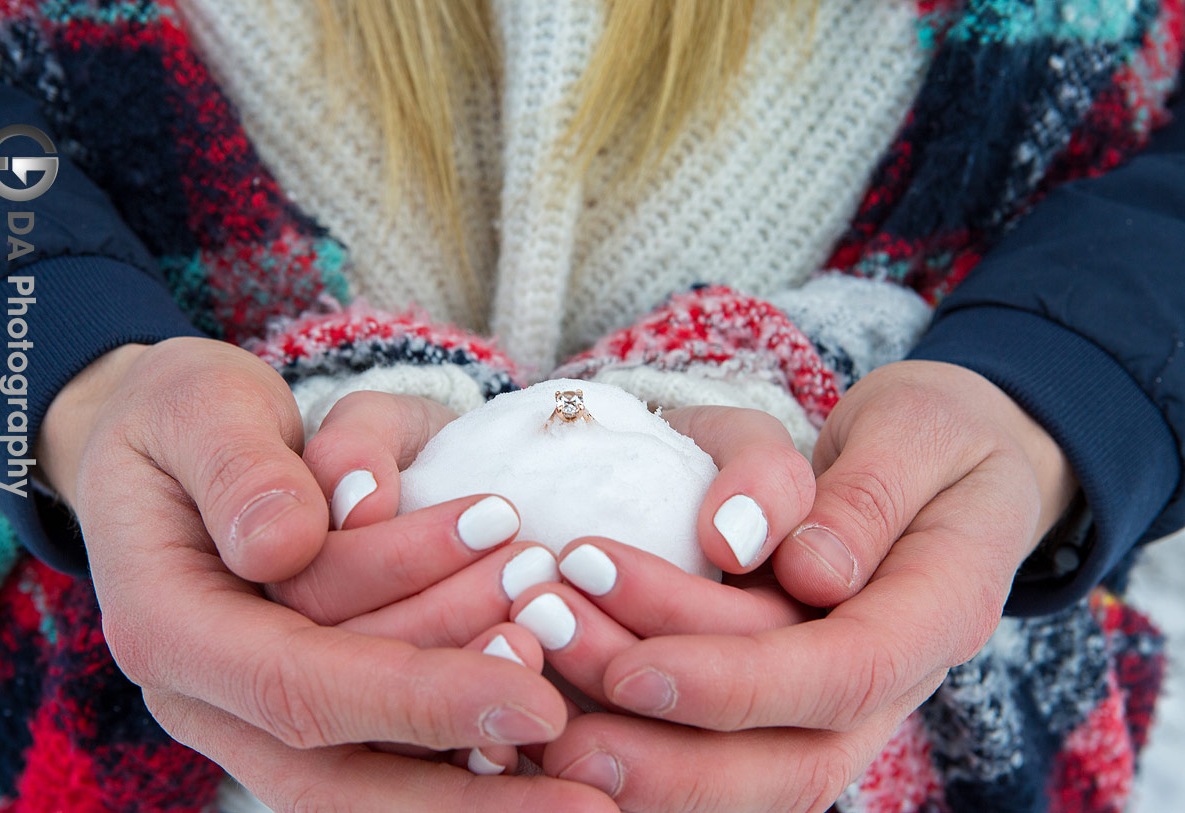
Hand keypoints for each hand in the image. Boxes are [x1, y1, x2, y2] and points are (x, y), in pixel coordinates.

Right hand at [39, 338, 613, 811]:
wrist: (174, 446)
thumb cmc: (190, 415)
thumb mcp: (199, 404)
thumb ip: (238, 468)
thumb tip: (287, 545)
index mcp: (166, 625)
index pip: (296, 684)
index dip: (416, 699)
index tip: (534, 700)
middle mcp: (206, 692)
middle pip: (338, 770)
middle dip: (462, 744)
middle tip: (568, 696)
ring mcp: (253, 710)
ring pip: (369, 769)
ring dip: (472, 730)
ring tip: (558, 643)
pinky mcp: (306, 704)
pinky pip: (386, 751)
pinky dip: (463, 742)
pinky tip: (542, 728)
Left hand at [516, 363, 1075, 809]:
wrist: (947, 467)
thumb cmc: (931, 433)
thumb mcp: (915, 428)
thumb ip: (865, 493)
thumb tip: (805, 570)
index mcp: (938, 613)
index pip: (844, 675)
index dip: (735, 684)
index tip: (633, 665)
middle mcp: (891, 683)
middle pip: (783, 758)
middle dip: (657, 730)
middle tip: (546, 645)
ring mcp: (839, 705)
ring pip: (744, 775)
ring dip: (633, 740)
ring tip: (533, 655)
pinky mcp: (790, 705)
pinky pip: (717, 753)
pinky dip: (636, 740)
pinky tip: (558, 705)